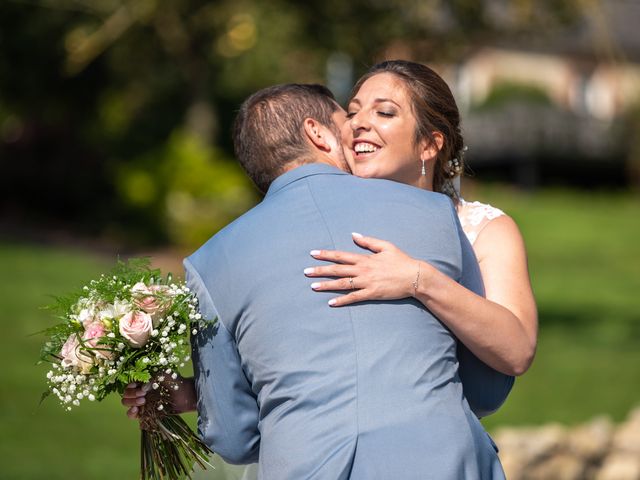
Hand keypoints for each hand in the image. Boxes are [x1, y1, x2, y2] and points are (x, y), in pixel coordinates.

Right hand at [121, 374, 195, 419]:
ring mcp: (144, 405)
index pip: (129, 386)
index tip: (139, 387)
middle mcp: (141, 394)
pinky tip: (137, 412)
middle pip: (126, 396)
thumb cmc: (176, 382)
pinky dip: (132, 415)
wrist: (187, 395)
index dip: (130, 388)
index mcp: (143, 384)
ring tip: (142, 403)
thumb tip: (143, 388)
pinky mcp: (148, 414)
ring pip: (128, 407)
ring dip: (131, 405)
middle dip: (131, 396)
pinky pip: (135, 417)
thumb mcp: (165, 374)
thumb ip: (153, 378)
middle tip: (144, 396)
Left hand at [305, 233, 420, 306]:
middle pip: (337, 270)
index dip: (326, 254)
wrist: (415, 276)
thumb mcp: (386, 246)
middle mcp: (363, 270)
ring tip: (313, 286)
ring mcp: (366, 282)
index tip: (312, 254)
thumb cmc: (401, 261)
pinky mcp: (372, 293)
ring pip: (342, 284)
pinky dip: (342, 300)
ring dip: (326, 285)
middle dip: (320, 270)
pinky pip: (354, 297)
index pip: (341, 255)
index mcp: (365, 258)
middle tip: (305, 272)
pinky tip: (330, 303)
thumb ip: (368, 241)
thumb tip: (354, 235)